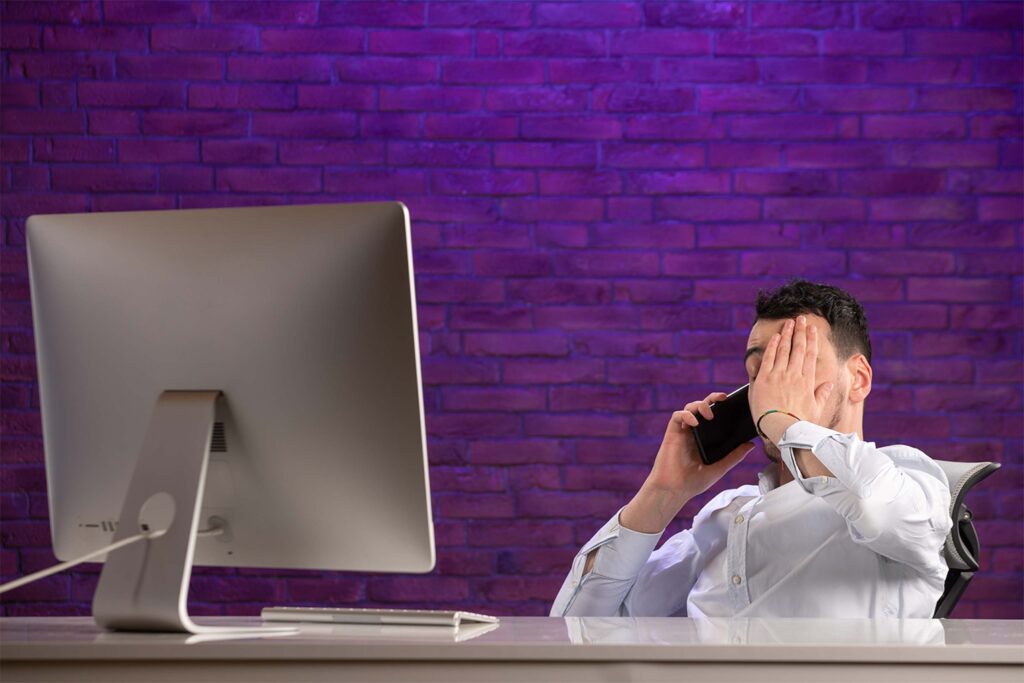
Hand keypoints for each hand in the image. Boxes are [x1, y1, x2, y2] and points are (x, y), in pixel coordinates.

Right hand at [620, 392, 754, 532]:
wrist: (674, 490)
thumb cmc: (694, 482)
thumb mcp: (719, 468)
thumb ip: (734, 456)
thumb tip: (751, 444)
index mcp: (705, 439)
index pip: (713, 416)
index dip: (721, 406)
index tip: (732, 403)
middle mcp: (694, 433)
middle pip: (701, 407)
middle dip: (711, 398)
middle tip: (723, 398)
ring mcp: (682, 432)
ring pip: (689, 407)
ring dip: (699, 405)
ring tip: (708, 414)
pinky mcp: (672, 433)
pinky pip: (677, 416)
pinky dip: (686, 415)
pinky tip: (693, 422)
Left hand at [748, 315, 834, 433]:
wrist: (781, 428)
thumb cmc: (799, 422)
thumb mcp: (816, 409)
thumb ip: (822, 395)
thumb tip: (830, 384)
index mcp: (807, 381)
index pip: (811, 355)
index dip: (812, 340)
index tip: (812, 329)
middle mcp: (794, 374)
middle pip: (799, 348)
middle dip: (800, 331)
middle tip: (801, 318)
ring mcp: (779, 375)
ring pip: (784, 349)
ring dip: (787, 334)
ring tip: (789, 322)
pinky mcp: (765, 378)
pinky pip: (769, 357)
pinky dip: (773, 345)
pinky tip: (776, 336)